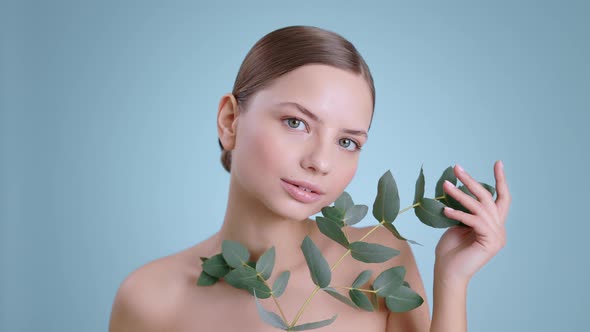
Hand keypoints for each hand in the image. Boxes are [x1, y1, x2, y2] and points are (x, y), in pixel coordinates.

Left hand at [434, 160, 510, 283]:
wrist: (448, 273)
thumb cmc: (450, 251)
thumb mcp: (458, 225)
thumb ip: (465, 212)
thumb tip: (461, 193)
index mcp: (493, 225)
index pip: (501, 199)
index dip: (500, 181)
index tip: (498, 163)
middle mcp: (499, 230)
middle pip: (489, 199)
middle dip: (472, 182)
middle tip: (457, 168)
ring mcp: (496, 237)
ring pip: (479, 207)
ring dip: (460, 195)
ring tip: (444, 185)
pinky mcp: (489, 243)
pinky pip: (474, 221)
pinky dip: (459, 214)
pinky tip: (445, 210)